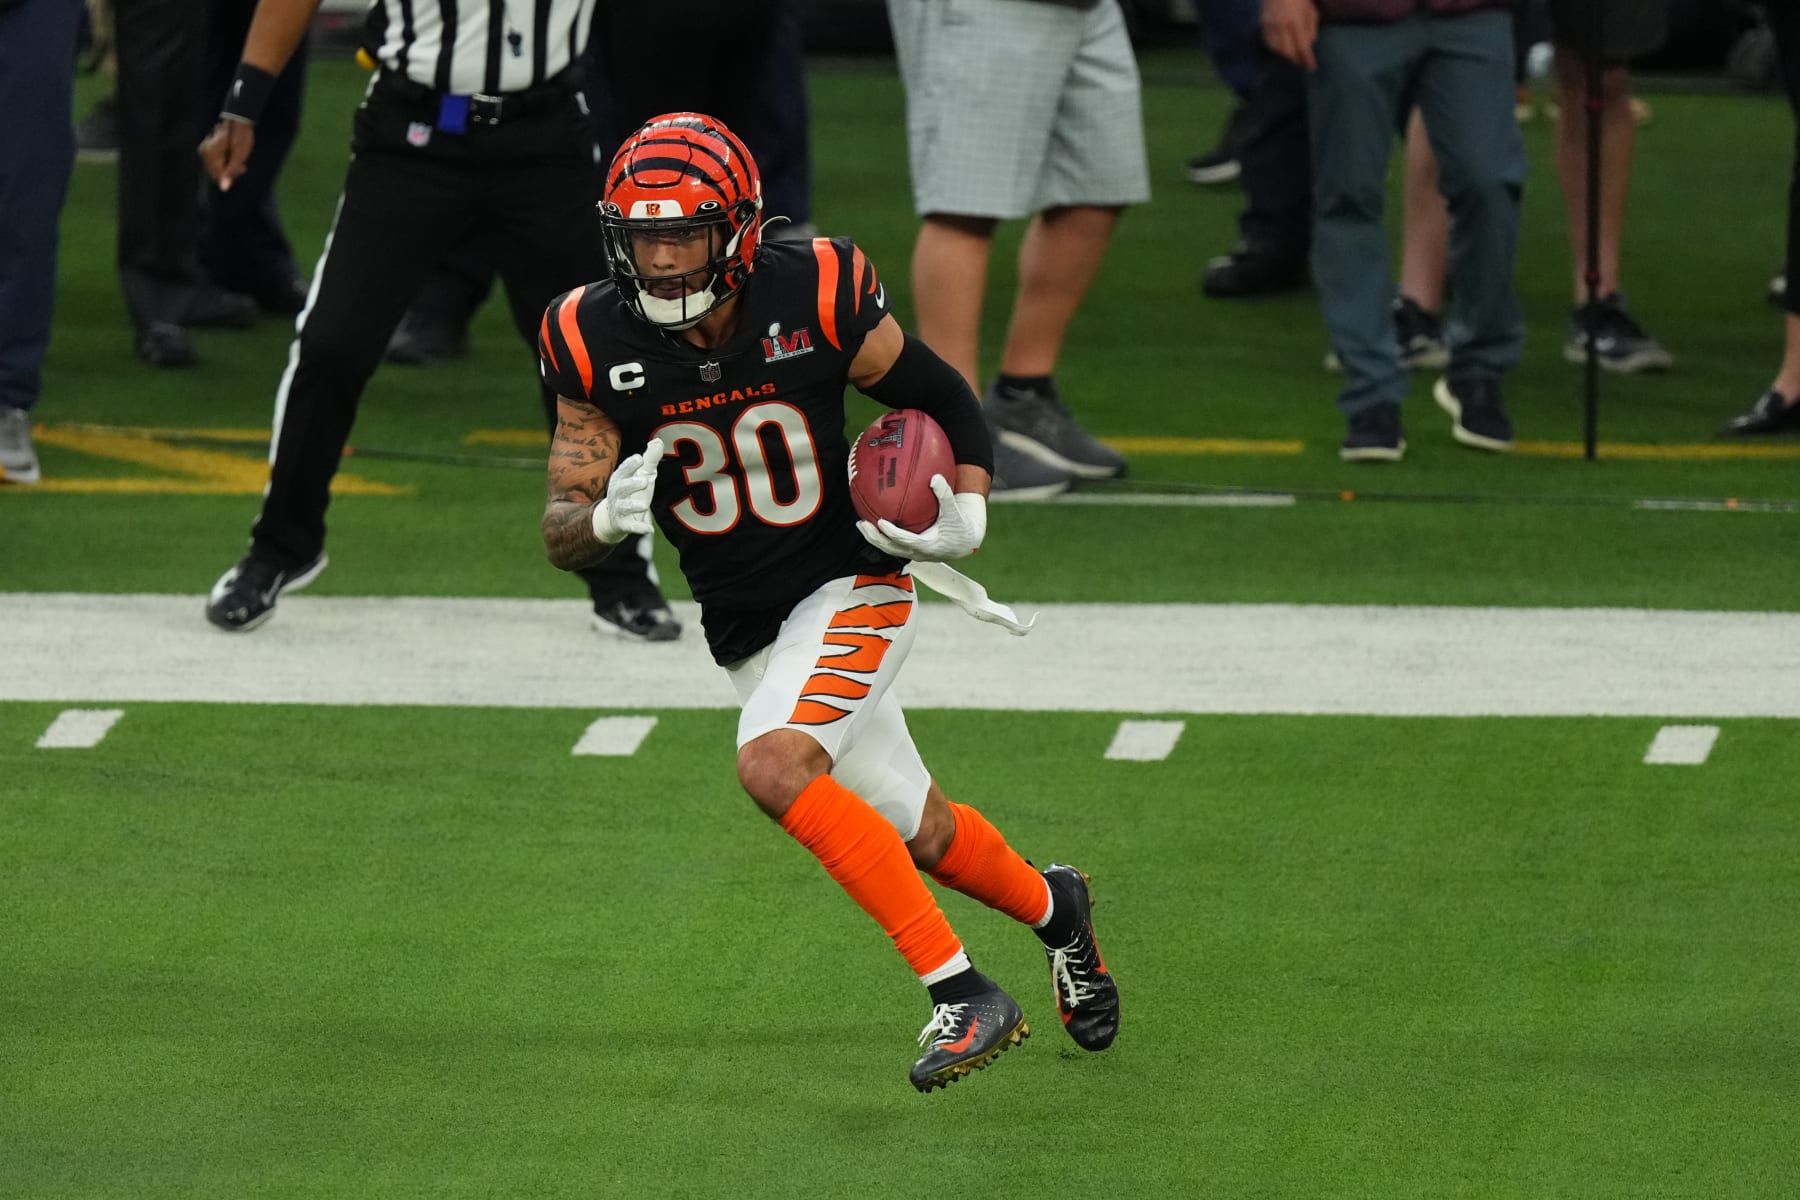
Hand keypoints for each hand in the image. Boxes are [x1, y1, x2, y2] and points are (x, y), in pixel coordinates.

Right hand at [198, 119, 256, 190]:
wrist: (239, 121)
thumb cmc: (241, 136)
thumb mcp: (240, 155)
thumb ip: (231, 171)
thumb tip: (224, 188)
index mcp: (210, 154)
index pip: (217, 176)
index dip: (231, 176)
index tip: (242, 168)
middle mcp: (204, 152)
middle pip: (216, 173)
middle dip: (230, 172)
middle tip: (242, 164)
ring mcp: (204, 151)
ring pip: (217, 169)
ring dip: (229, 168)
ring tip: (239, 160)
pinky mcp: (208, 150)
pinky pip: (216, 163)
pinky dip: (226, 163)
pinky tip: (233, 158)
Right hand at [591, 437, 663, 542]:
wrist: (614, 518)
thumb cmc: (632, 491)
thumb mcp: (641, 474)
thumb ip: (649, 459)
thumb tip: (658, 441)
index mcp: (620, 478)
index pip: (623, 470)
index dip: (630, 465)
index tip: (639, 459)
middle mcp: (618, 492)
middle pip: (622, 487)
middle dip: (632, 484)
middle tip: (644, 481)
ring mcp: (620, 508)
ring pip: (625, 507)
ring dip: (634, 506)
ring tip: (644, 505)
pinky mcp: (624, 524)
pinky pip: (631, 525)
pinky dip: (639, 527)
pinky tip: (649, 529)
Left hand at [857, 476, 985, 561]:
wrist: (966, 541)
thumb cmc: (961, 525)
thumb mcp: (955, 511)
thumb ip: (945, 495)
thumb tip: (935, 477)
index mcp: (928, 546)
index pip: (904, 540)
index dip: (891, 533)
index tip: (880, 522)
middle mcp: (918, 553)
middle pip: (890, 548)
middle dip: (874, 537)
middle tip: (861, 524)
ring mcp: (914, 553)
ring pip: (889, 548)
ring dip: (874, 538)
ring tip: (861, 524)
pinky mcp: (912, 550)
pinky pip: (894, 544)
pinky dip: (883, 536)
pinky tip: (874, 523)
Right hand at [1262, 0, 1318, 70]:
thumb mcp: (1310, 10)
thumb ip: (1311, 27)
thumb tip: (1310, 44)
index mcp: (1296, 21)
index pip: (1302, 46)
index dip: (1307, 59)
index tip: (1311, 67)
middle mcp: (1282, 25)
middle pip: (1289, 52)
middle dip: (1296, 60)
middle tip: (1301, 64)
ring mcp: (1271, 26)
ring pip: (1277, 49)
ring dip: (1285, 56)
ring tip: (1292, 58)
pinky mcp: (1263, 25)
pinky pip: (1269, 43)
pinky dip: (1276, 49)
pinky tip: (1281, 50)